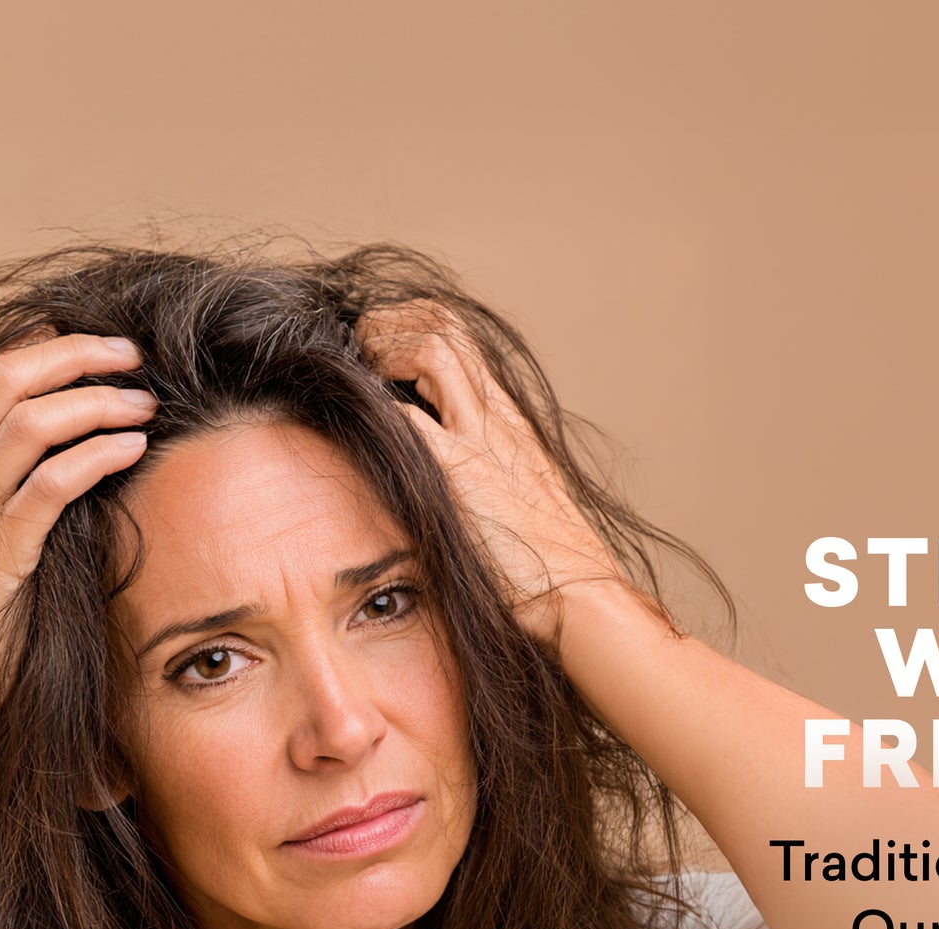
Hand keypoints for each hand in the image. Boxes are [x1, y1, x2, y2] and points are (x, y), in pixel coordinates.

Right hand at [0, 331, 156, 702]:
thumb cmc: (10, 588)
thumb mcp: (20, 513)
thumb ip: (41, 465)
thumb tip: (97, 416)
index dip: (49, 351)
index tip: (108, 348)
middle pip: (4, 381)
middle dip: (71, 357)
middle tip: (131, 356)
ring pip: (26, 426)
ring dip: (93, 403)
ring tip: (144, 405)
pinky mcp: (0, 550)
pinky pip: (47, 489)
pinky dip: (93, 458)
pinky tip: (131, 449)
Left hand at [354, 300, 632, 646]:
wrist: (581, 596)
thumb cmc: (555, 569)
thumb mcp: (524, 507)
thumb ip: (492, 483)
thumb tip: (460, 492)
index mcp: (513, 427)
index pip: (463, 345)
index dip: (416, 329)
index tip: (386, 347)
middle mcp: (499, 421)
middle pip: (446, 326)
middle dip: (393, 321)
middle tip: (364, 343)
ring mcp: (482, 441)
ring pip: (433, 345)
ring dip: (386, 344)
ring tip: (360, 363)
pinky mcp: (461, 473)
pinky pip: (407, 414)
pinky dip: (376, 401)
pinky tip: (357, 410)